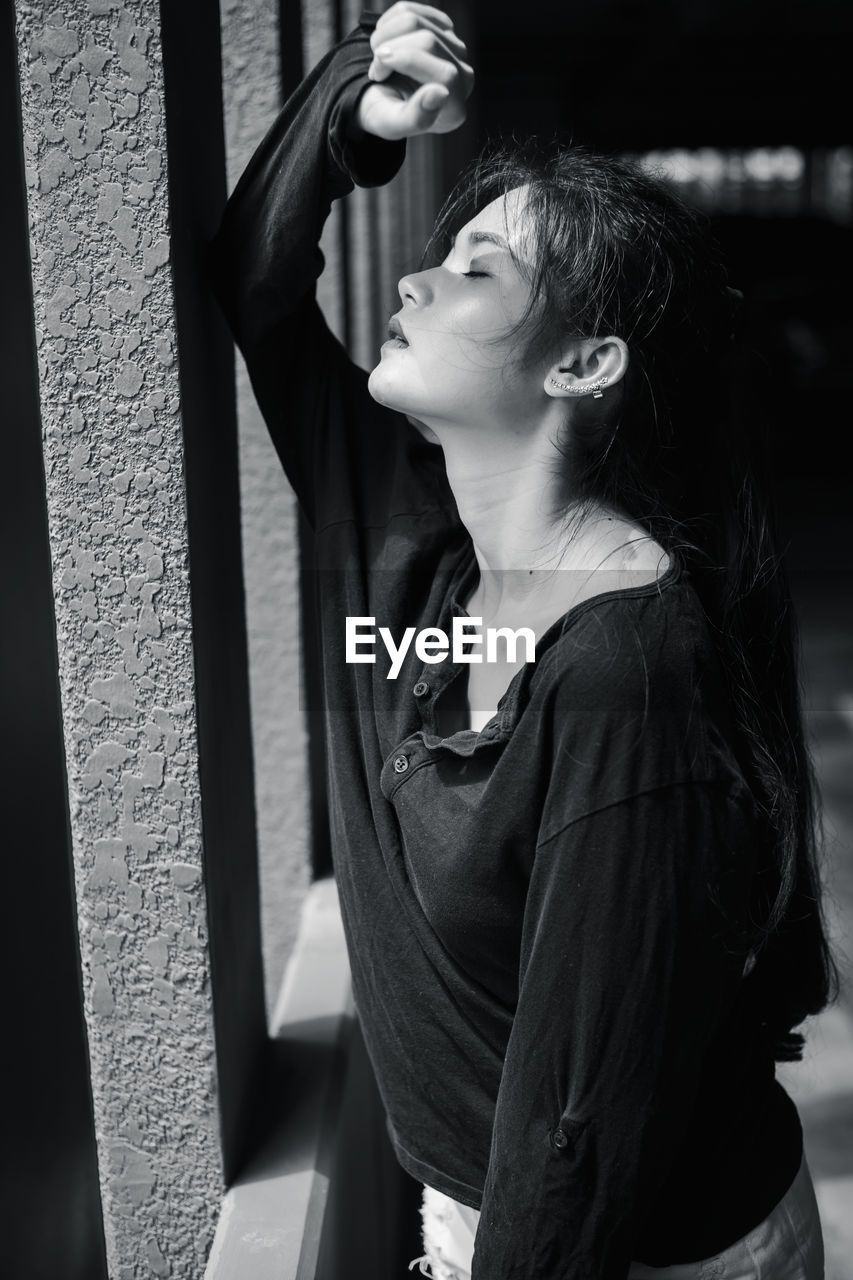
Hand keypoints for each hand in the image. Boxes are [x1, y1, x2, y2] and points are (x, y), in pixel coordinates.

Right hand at [355, 2, 472, 139]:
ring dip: (385, 35)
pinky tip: (386, 42)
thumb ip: (416, 118)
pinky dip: (389, 22)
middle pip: (427, 41)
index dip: (406, 63)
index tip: (377, 73)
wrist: (375, 96)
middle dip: (390, 50)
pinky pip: (413, 9)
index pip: (445, 74)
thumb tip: (441, 92)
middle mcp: (463, 78)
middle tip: (376, 70)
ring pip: (417, 21)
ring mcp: (455, 49)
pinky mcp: (444, 28)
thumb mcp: (390, 124)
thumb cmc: (383, 112)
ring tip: (379, 57)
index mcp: (454, 110)